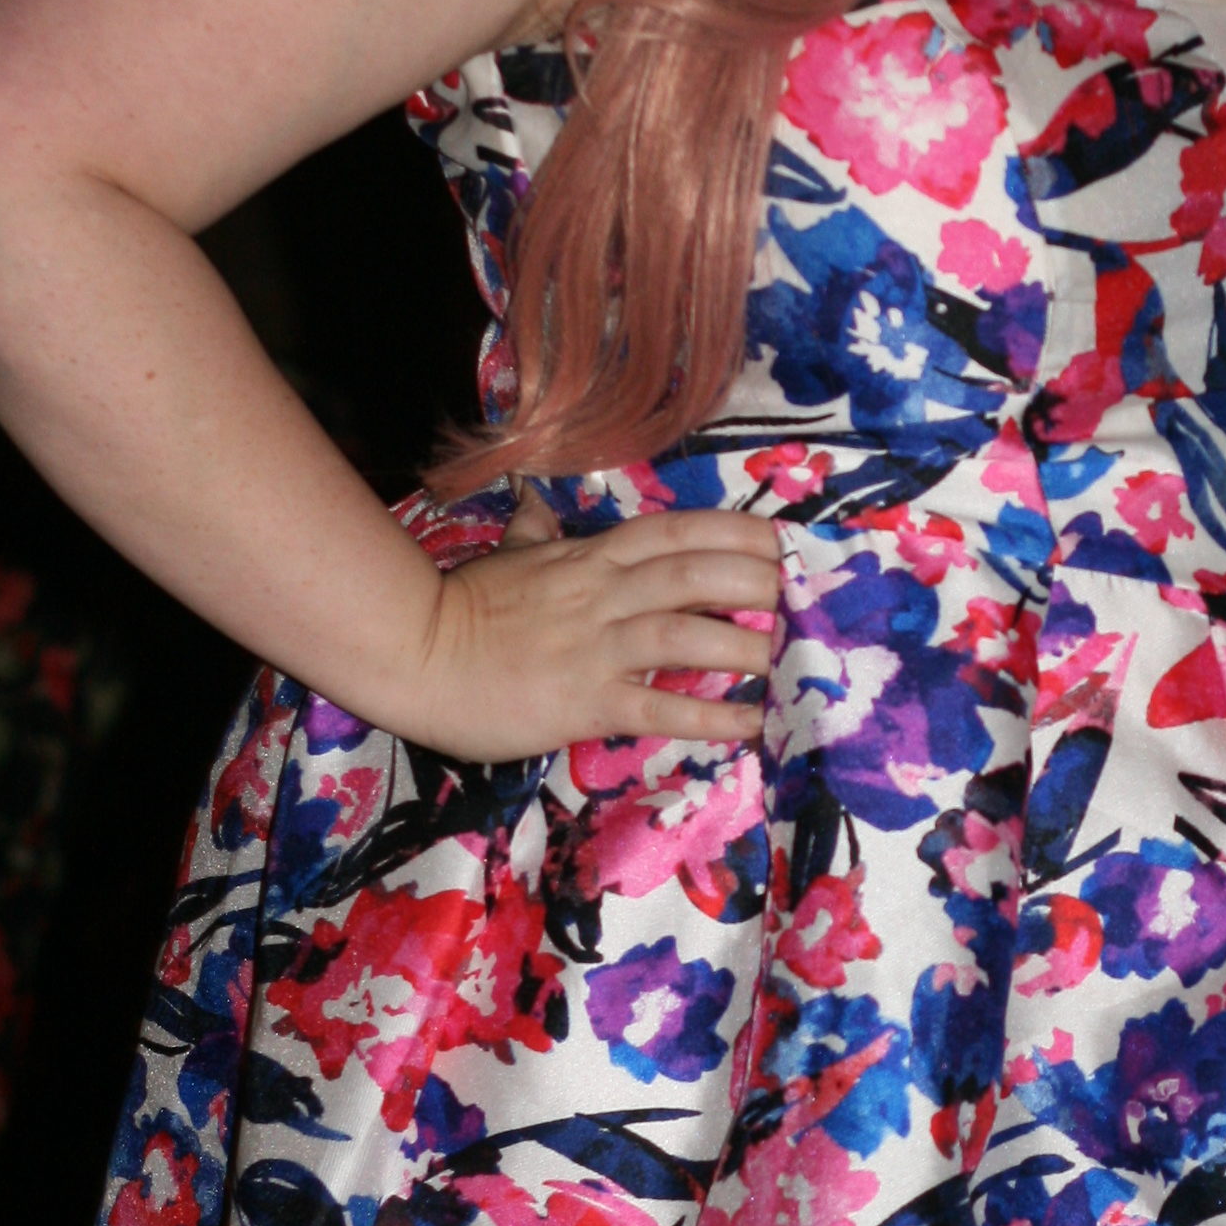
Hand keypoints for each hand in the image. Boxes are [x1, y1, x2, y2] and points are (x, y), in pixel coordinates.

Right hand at [401, 493, 785, 760]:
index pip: (676, 532)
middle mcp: (603, 593)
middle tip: (812, 595)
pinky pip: (660, 706)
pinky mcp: (586, 700)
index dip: (736, 532)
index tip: (785, 539)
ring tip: (799, 658)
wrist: (413, 655)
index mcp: (590, 556)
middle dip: (760, 581)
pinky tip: (755, 723)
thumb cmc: (462, 608)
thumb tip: (536, 503)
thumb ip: (535, 531)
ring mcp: (596, 646)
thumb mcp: (508, 557)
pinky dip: (712, 714)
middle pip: (695, 574)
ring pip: (686, 633)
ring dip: (748, 644)